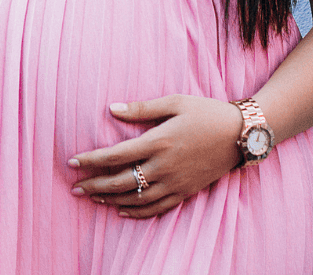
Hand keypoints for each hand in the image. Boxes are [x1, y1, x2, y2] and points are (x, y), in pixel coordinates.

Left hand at [69, 95, 243, 218]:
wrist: (240, 134)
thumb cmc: (206, 111)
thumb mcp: (174, 101)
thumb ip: (141, 108)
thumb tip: (111, 108)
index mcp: (159, 140)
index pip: (116, 155)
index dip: (91, 160)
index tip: (72, 162)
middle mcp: (164, 165)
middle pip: (121, 181)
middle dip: (94, 185)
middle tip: (74, 188)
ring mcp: (175, 182)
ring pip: (135, 199)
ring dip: (110, 200)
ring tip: (92, 197)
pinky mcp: (185, 192)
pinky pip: (156, 208)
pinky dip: (136, 212)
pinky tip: (122, 210)